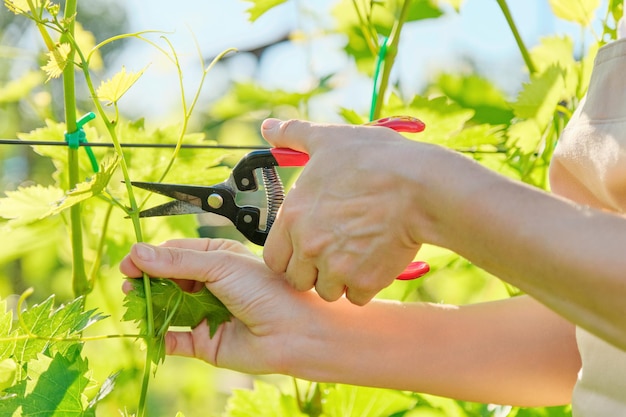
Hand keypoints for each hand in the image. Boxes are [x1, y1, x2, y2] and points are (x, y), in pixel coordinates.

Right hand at [119, 238, 314, 374]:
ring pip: (167, 310)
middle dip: (146, 283)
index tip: (129, 262)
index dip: (150, 257)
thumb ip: (178, 260)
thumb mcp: (220, 264)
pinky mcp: (205, 343)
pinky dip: (159, 338)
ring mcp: (205, 314)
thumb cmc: (264, 289)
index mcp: (216, 258)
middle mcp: (209, 285)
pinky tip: (150, 332)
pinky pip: (174, 340)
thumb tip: (137, 251)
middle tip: (128, 284)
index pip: (174, 253)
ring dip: (149, 308)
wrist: (292, 331)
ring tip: (135, 304)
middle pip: (166, 282)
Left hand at [261, 118, 422, 304]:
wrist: (421, 185)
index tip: (307, 245)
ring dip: (339, 280)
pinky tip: (375, 261)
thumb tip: (268, 127)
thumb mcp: (329, 140)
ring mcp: (336, 267)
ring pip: (327, 291)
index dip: (290, 254)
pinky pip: (356, 297)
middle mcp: (308, 246)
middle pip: (298, 279)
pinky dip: (365, 285)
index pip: (273, 259)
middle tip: (335, 252)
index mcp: (292, 217)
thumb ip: (293, 136)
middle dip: (313, 271)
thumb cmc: (375, 159)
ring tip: (357, 254)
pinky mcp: (365, 281)